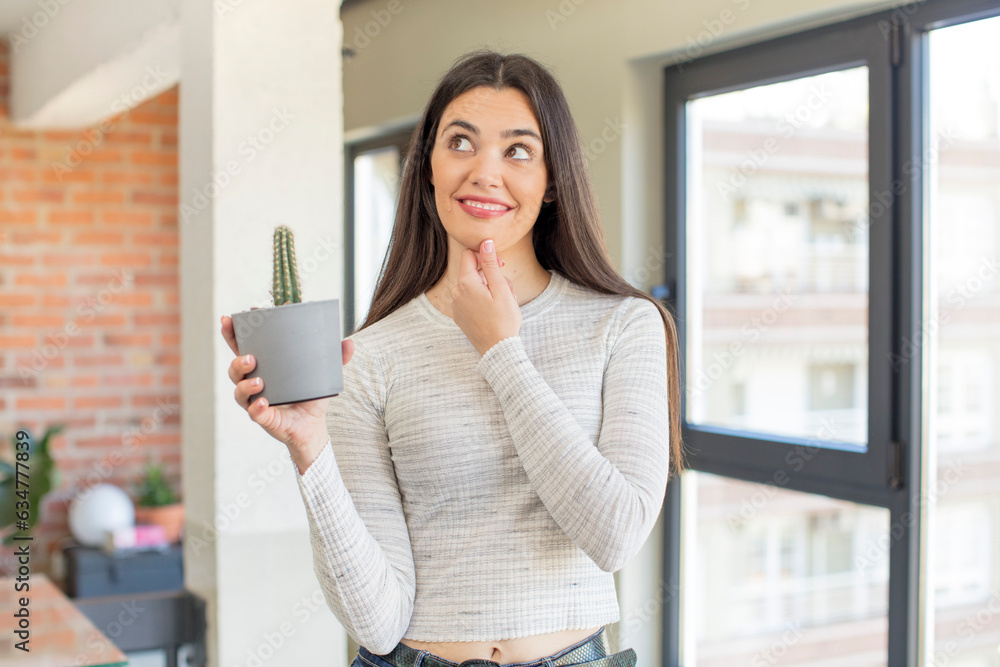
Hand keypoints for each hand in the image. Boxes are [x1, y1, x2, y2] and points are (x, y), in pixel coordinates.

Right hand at [221, 314, 354, 471]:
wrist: (312, 426)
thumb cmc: (309, 396)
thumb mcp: (322, 374)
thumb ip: (334, 358)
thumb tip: (349, 343)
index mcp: (264, 366)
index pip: (242, 346)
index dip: (233, 333)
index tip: (229, 319)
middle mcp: (254, 382)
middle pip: (235, 368)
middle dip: (237, 360)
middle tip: (250, 357)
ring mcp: (255, 400)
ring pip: (240, 390)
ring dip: (246, 384)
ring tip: (259, 381)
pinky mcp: (263, 417)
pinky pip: (254, 412)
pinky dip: (256, 407)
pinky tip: (263, 402)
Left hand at [450, 238, 519, 355]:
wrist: (498, 350)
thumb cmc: (503, 320)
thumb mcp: (500, 288)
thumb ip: (490, 264)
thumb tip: (485, 242)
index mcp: (465, 283)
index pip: (469, 255)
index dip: (486, 256)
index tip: (501, 266)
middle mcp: (456, 292)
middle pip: (474, 272)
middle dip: (492, 276)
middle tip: (508, 290)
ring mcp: (456, 305)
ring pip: (474, 286)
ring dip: (490, 289)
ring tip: (504, 303)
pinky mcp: (460, 316)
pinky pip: (470, 300)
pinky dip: (483, 300)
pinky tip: (495, 311)